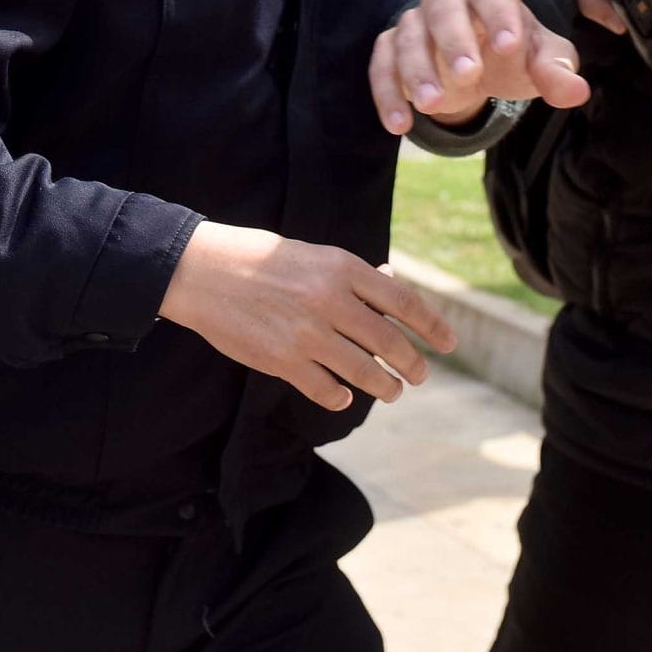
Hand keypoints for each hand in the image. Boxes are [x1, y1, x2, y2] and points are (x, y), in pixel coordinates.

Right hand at [160, 223, 457, 410]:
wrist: (203, 271)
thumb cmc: (261, 260)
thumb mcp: (314, 255)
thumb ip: (354, 275)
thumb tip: (393, 282)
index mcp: (342, 268)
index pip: (403, 301)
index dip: (432, 325)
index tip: (448, 343)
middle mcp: (330, 301)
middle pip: (389, 342)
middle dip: (413, 364)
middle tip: (420, 375)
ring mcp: (307, 333)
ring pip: (363, 372)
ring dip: (384, 386)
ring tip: (391, 391)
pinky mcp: (282, 361)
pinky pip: (326, 388)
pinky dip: (340, 395)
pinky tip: (343, 396)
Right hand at [368, 0, 591, 134]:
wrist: (478, 63)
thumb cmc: (512, 54)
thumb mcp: (540, 61)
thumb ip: (557, 71)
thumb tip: (578, 91)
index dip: (500, 16)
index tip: (511, 46)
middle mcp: (446, 1)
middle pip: (442, 8)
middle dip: (453, 40)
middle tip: (468, 75)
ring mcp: (414, 24)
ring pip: (407, 38)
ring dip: (416, 71)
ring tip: (431, 105)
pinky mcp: (390, 50)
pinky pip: (381, 67)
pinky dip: (387, 94)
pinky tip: (399, 125)